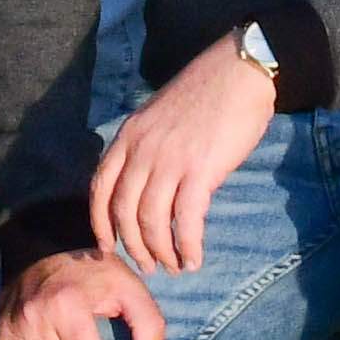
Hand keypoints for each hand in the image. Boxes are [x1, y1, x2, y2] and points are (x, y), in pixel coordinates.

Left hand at [82, 33, 276, 279]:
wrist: (239, 72)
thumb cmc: (205, 92)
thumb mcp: (158, 115)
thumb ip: (147, 146)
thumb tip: (148, 184)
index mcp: (128, 136)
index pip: (101, 187)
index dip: (100, 222)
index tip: (107, 245)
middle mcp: (142, 150)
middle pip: (125, 211)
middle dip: (133, 245)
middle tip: (147, 265)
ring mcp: (169, 161)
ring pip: (152, 221)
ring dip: (161, 251)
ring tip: (174, 267)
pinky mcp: (200, 171)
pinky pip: (187, 220)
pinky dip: (188, 246)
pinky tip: (194, 259)